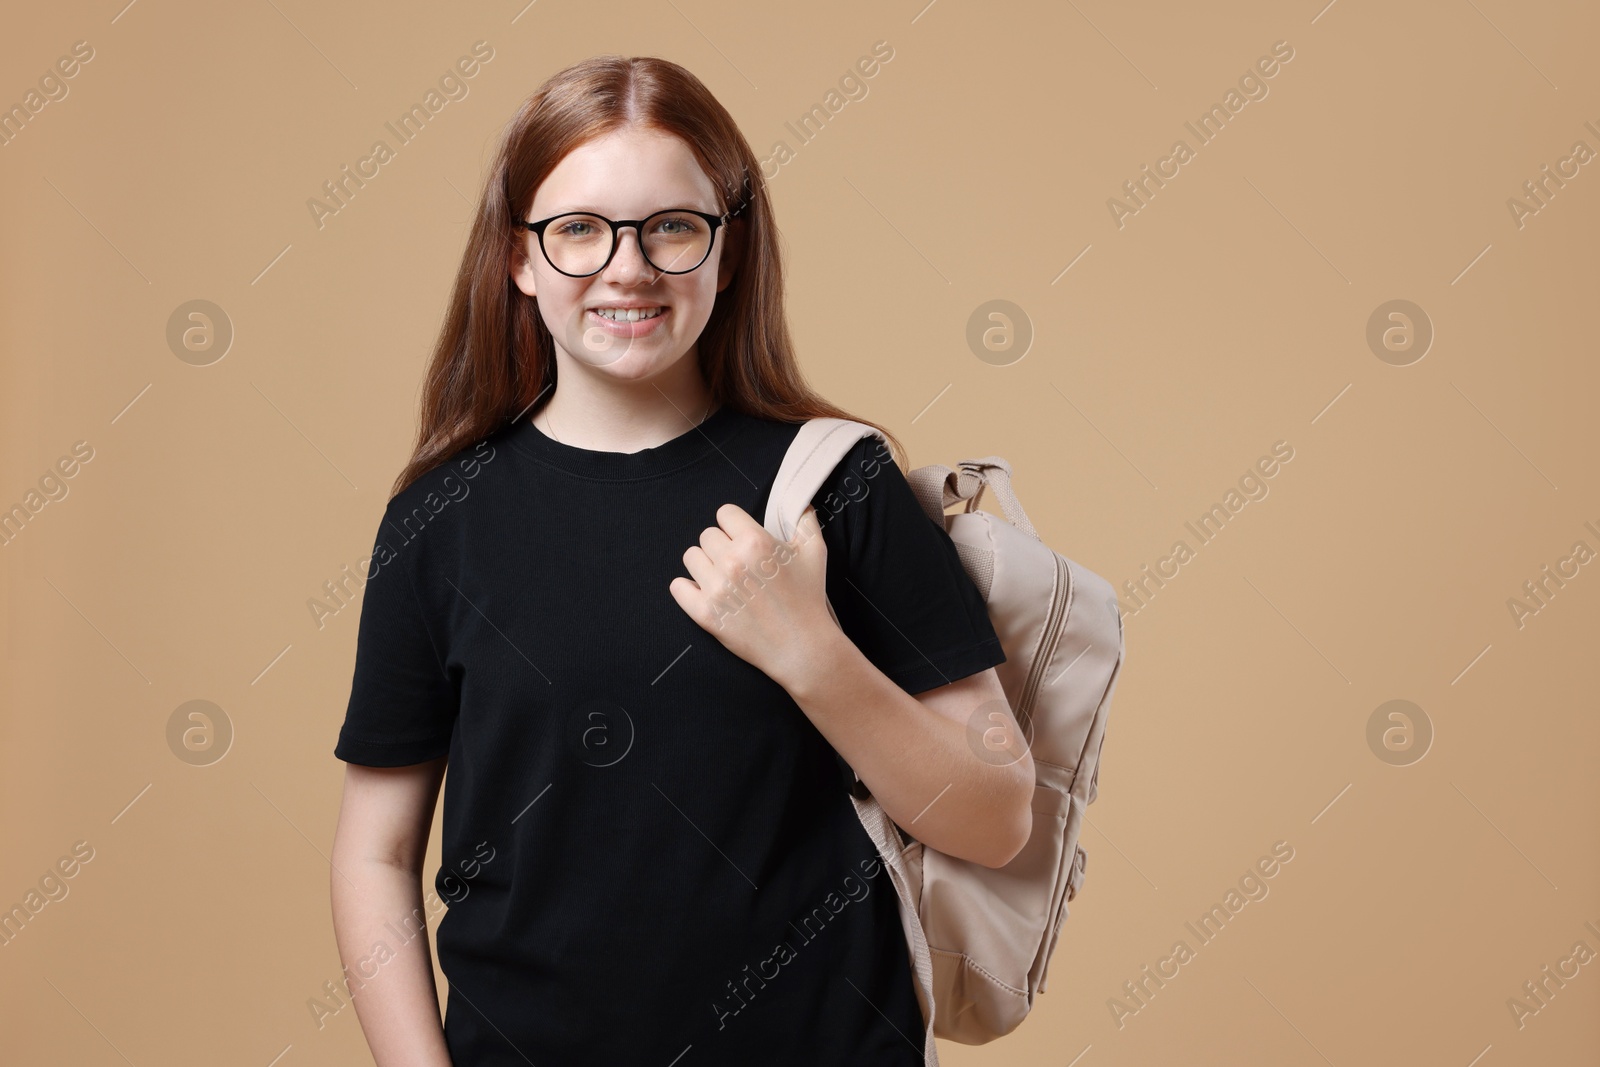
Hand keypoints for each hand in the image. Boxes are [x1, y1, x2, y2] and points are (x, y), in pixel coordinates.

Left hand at [668, 502, 837, 685]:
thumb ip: (804, 520)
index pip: (725, 513)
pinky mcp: (705, 613)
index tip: (742, 537)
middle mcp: (732, 561)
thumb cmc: (808, 598)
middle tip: (738, 562)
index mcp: (755, 541)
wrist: (802, 646)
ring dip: (705, 564)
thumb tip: (798, 503)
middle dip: (722, 545)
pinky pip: (677, 587)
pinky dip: (688, 588)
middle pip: (707, 535)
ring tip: (724, 577)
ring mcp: (715, 588)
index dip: (735, 524)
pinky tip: (705, 591)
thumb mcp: (815, 551)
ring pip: (691, 557)